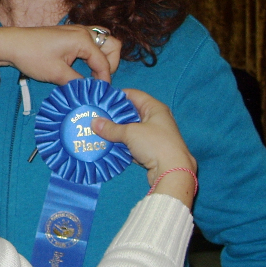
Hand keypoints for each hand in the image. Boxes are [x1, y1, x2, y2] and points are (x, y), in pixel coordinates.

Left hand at [0, 25, 121, 84]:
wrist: (12, 44)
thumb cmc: (32, 56)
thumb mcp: (56, 74)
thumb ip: (78, 83)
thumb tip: (90, 91)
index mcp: (83, 39)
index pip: (104, 62)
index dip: (105, 80)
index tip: (100, 93)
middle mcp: (84, 31)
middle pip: (113, 45)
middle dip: (111, 64)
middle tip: (98, 79)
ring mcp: (78, 31)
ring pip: (104, 42)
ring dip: (103, 58)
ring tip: (93, 74)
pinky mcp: (70, 34)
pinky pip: (92, 42)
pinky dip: (94, 54)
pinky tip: (84, 67)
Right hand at [91, 89, 196, 205]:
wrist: (172, 171)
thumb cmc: (154, 144)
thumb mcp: (130, 133)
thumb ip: (111, 128)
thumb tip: (93, 122)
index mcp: (155, 108)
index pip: (134, 95)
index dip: (117, 96)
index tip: (101, 99)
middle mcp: (156, 119)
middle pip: (131, 112)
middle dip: (114, 115)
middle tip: (96, 116)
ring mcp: (153, 135)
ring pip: (131, 129)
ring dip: (116, 131)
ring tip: (98, 130)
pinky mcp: (150, 150)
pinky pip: (132, 143)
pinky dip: (121, 144)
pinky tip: (107, 144)